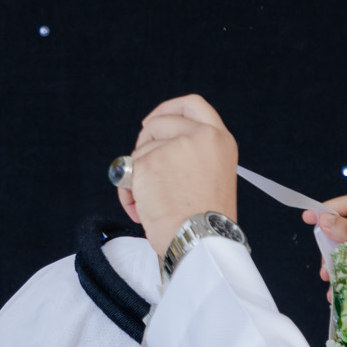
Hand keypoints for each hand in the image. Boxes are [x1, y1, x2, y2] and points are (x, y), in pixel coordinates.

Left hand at [122, 95, 238, 256]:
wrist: (201, 242)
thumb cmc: (206, 222)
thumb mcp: (212, 176)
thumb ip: (193, 155)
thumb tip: (158, 148)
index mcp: (219, 140)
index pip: (192, 105)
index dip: (168, 109)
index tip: (154, 120)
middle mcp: (199, 136)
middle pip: (160, 122)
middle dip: (145, 140)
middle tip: (142, 161)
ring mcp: (174, 147)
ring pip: (142, 150)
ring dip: (137, 176)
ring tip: (149, 203)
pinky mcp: (150, 162)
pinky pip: (128, 170)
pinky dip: (128, 191)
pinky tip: (142, 209)